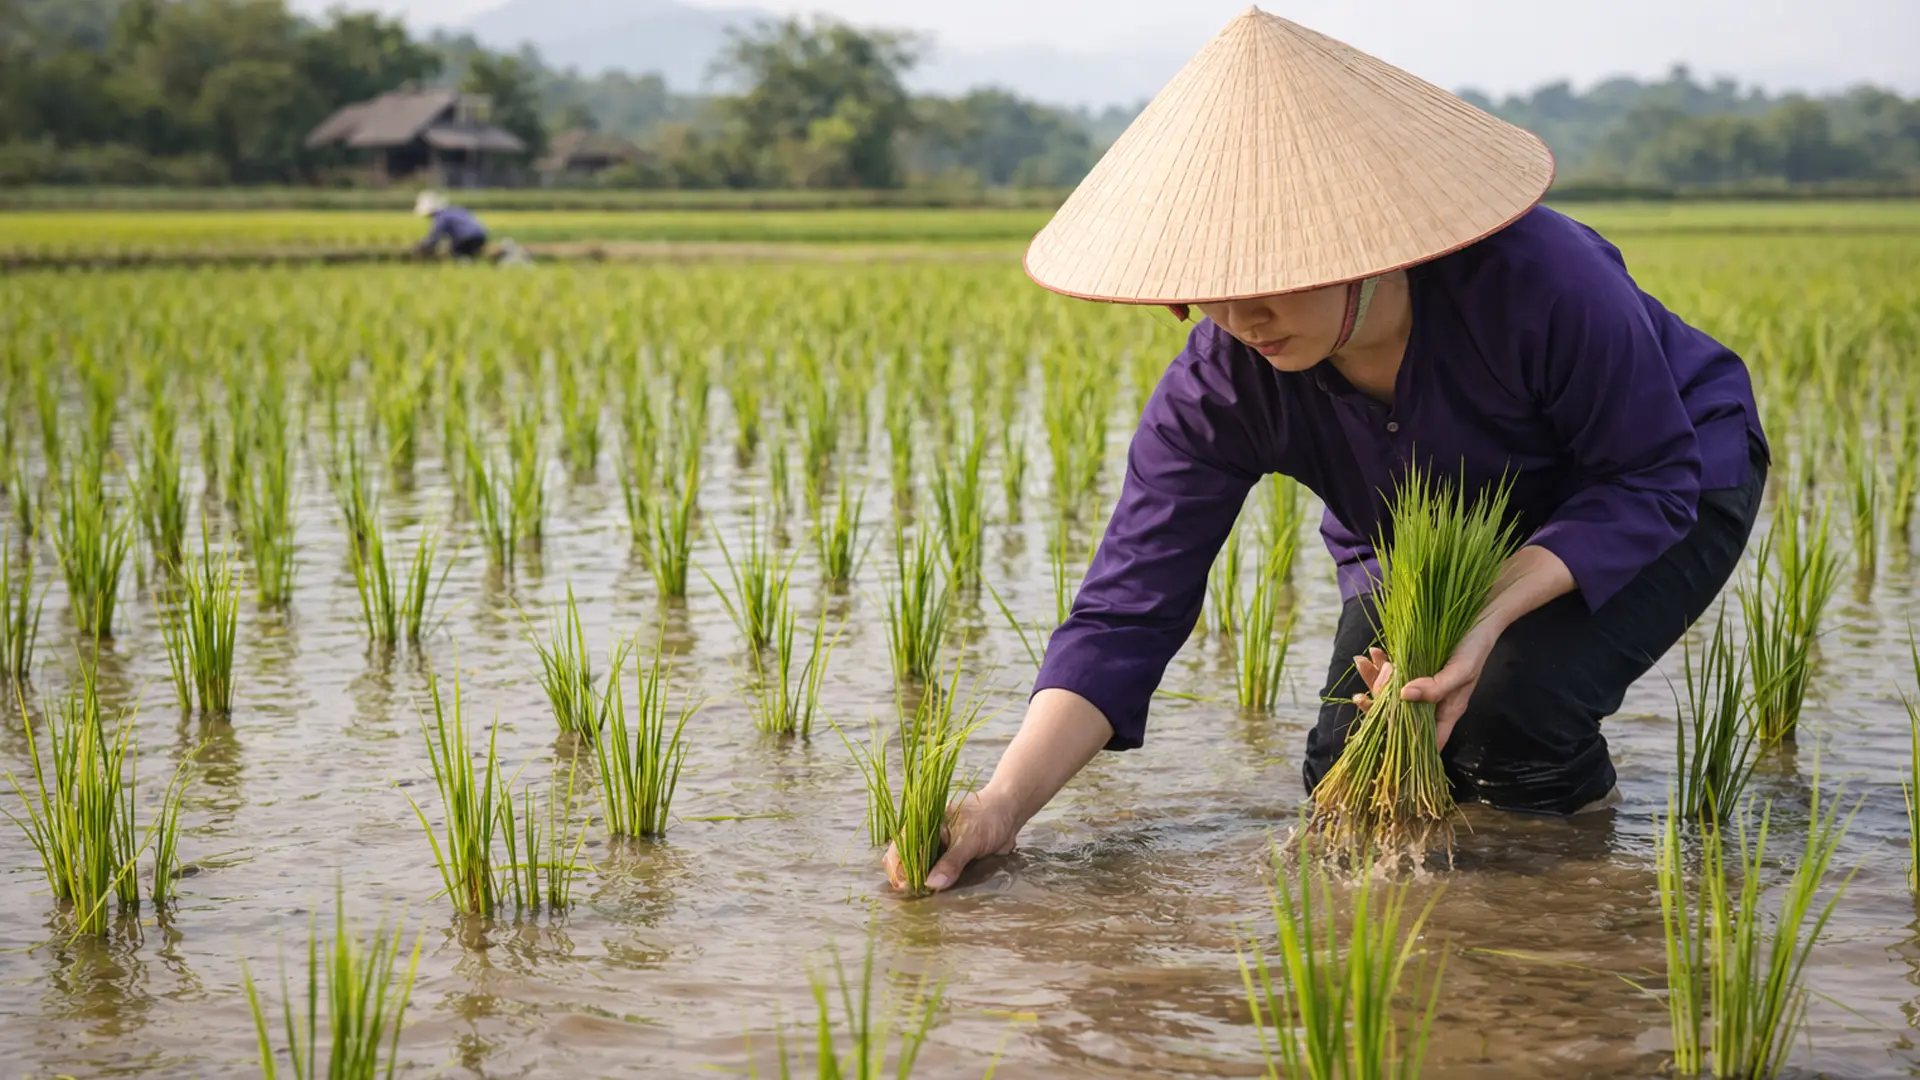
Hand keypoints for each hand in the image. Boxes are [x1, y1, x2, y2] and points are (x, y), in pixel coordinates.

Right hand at [883, 788, 1020, 891]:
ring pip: (923, 871)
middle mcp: (928, 839)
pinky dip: (938, 886)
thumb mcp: (969, 839)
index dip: (899, 868)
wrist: (1009, 814)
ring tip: (924, 900)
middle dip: (909, 880)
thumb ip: (951, 861)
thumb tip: (931, 883)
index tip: (905, 886)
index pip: (901, 848)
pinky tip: (938, 897)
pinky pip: (940, 876)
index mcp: (924, 825)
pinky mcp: (951, 862)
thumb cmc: (988, 817)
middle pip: (908, 862)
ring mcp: (939, 851)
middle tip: (916, 897)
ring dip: (923, 885)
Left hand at [1350, 622, 1501, 750]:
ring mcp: (1421, 684)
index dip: (1402, 741)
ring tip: (1363, 663)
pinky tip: (1375, 652)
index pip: (1424, 738)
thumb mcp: (1461, 670)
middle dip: (1377, 707)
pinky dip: (1381, 663)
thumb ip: (1437, 687)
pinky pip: (1393, 671)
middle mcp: (1431, 702)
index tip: (1378, 732)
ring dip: (1374, 680)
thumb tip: (1404, 696)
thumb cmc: (1476, 646)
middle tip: (1361, 696)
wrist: (1480, 616)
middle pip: (1400, 714)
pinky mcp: (1415, 666)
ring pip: (1392, 692)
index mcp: (1446, 711)